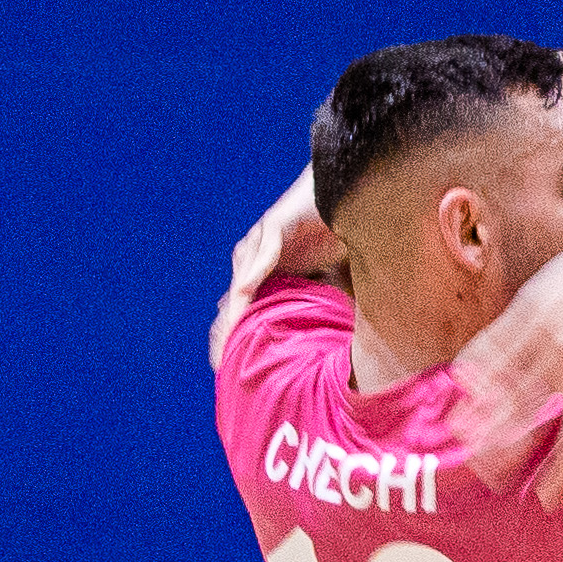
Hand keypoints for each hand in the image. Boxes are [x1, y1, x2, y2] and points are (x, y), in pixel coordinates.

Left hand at [212, 170, 344, 369]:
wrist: (344, 192)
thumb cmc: (336, 234)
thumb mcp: (330, 281)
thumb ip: (324, 305)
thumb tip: (335, 340)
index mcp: (265, 273)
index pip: (245, 311)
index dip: (235, 339)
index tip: (229, 369)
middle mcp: (255, 259)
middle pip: (234, 303)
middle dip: (225, 335)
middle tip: (218, 367)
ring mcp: (260, 243)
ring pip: (242, 287)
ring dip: (233, 317)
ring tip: (226, 346)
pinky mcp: (272, 227)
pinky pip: (261, 260)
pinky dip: (253, 282)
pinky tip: (244, 304)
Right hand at [450, 225, 562, 507]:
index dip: (561, 474)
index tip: (546, 500)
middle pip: (525, 419)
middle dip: (501, 450)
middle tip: (484, 475)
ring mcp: (542, 337)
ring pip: (501, 383)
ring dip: (478, 411)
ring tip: (459, 435)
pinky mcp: (526, 311)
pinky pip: (493, 342)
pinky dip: (476, 362)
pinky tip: (461, 381)